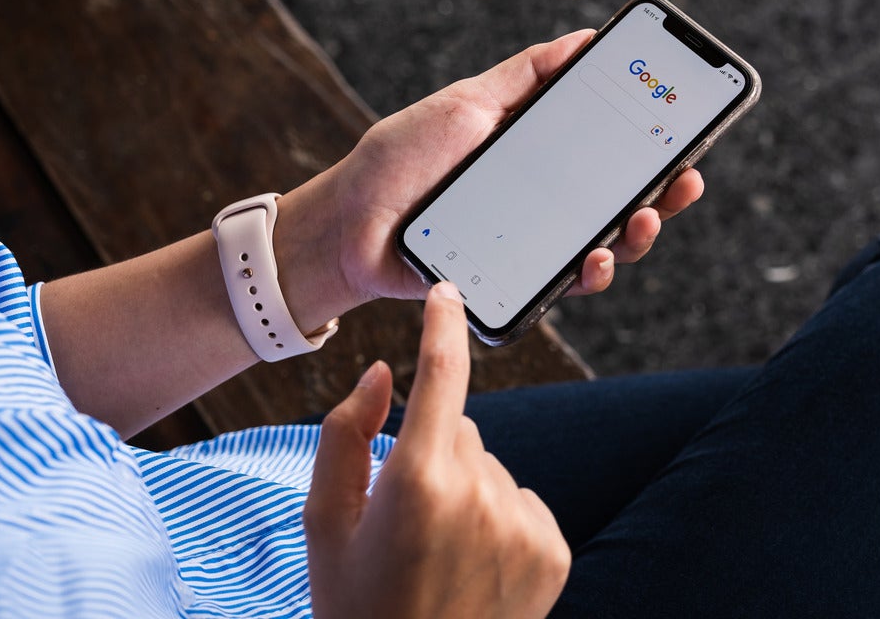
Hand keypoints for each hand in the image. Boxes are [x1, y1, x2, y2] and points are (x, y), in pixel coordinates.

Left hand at [281, 29, 703, 315]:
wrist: (349, 224)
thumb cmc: (402, 159)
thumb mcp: (467, 102)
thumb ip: (527, 76)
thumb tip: (584, 38)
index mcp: (541, 152)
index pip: (611, 145)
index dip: (653, 138)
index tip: (686, 122)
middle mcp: (547, 198)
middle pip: (624, 196)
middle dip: (667, 190)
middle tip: (686, 176)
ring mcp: (536, 241)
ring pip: (609, 244)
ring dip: (640, 232)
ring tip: (646, 216)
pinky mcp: (518, 279)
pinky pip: (568, 282)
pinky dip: (593, 272)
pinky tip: (596, 257)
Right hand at [305, 282, 570, 618]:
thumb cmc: (357, 605)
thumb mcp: (326, 525)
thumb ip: (345, 436)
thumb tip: (383, 373)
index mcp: (416, 481)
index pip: (441, 375)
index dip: (443, 326)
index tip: (445, 291)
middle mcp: (480, 494)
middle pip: (459, 429)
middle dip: (431, 454)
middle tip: (405, 520)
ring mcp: (522, 523)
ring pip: (490, 468)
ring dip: (466, 491)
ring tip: (438, 554)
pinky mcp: (553, 550)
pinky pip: (522, 501)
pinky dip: (500, 520)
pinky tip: (473, 567)